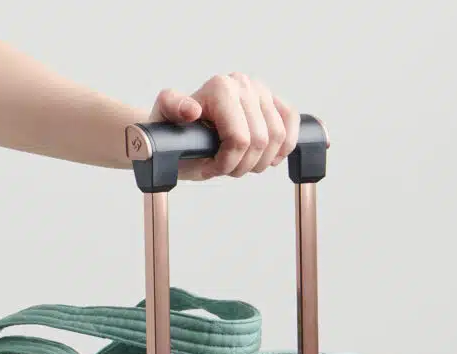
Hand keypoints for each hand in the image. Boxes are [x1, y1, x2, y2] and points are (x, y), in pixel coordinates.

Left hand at [149, 74, 298, 179]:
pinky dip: (284, 147)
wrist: (182, 134)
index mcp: (220, 87)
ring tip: (238, 162)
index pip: (240, 139)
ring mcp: (261, 90)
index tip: (210, 167)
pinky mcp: (274, 100)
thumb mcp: (164, 122)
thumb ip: (171, 108)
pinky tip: (266, 156)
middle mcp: (243, 83)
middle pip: (260, 142)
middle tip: (223, 167)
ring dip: (260, 162)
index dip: (227, 163)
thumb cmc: (174, 133)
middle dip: (242, 165)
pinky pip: (292, 122)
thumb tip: (191, 109)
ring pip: (278, 139)